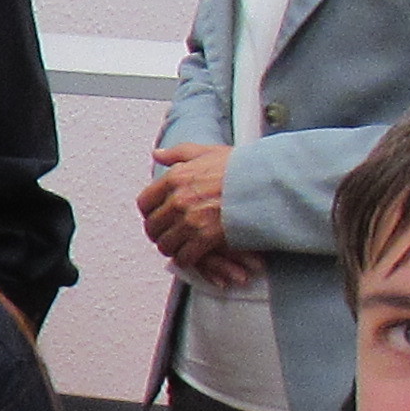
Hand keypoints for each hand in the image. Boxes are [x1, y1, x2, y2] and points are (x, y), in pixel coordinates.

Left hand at [140, 142, 257, 289]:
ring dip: (170, 247)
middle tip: (166, 234)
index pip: (144, 203)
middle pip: (153, 227)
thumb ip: (178, 153)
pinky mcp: (206, 238)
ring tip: (178, 245)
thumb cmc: (240, 167)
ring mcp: (191, 220)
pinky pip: (184, 256)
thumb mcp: (207, 151)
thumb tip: (158, 154)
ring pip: (166, 244)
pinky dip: (186, 258)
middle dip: (158, 232)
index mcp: (175, 179)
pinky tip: (191, 255)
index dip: (148, 212)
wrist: (265, 183)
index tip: (155, 216)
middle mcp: (178, 200)